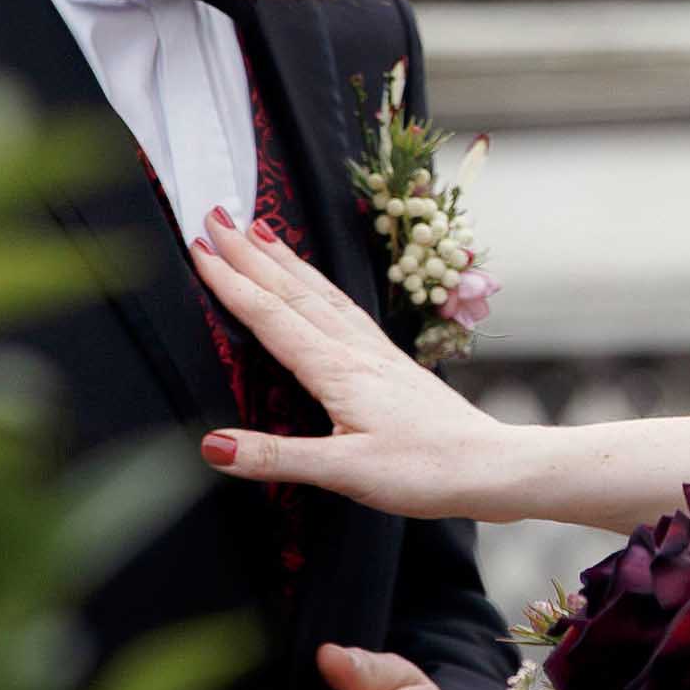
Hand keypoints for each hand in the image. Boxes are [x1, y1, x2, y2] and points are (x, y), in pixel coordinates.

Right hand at [187, 207, 514, 516]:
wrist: (490, 467)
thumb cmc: (424, 471)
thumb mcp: (344, 473)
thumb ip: (277, 456)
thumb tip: (211, 444)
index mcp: (338, 371)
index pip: (272, 317)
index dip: (232, 283)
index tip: (199, 249)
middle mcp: (356, 350)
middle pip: (293, 291)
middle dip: (251, 253)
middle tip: (216, 217)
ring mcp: (377, 352)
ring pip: (321, 293)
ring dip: (285, 261)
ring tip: (259, 230)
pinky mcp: (392, 362)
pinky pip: (346, 308)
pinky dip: (320, 285)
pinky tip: (317, 285)